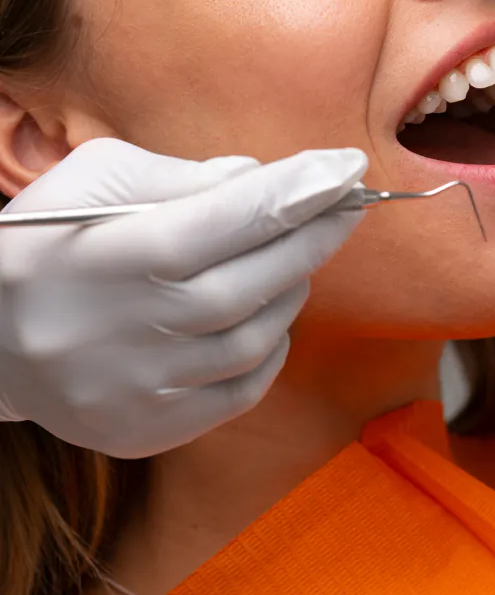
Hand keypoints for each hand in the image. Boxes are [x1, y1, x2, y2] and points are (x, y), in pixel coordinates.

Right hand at [0, 139, 366, 455]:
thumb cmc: (46, 241)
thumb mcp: (94, 179)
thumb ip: (182, 176)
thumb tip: (259, 178)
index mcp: (121, 251)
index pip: (236, 215)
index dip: (302, 189)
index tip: (349, 166)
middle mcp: (137, 325)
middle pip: (259, 280)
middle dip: (314, 235)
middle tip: (347, 204)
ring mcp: (144, 386)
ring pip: (258, 337)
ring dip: (290, 291)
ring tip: (292, 258)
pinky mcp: (148, 428)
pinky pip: (241, 391)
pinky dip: (269, 350)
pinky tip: (265, 316)